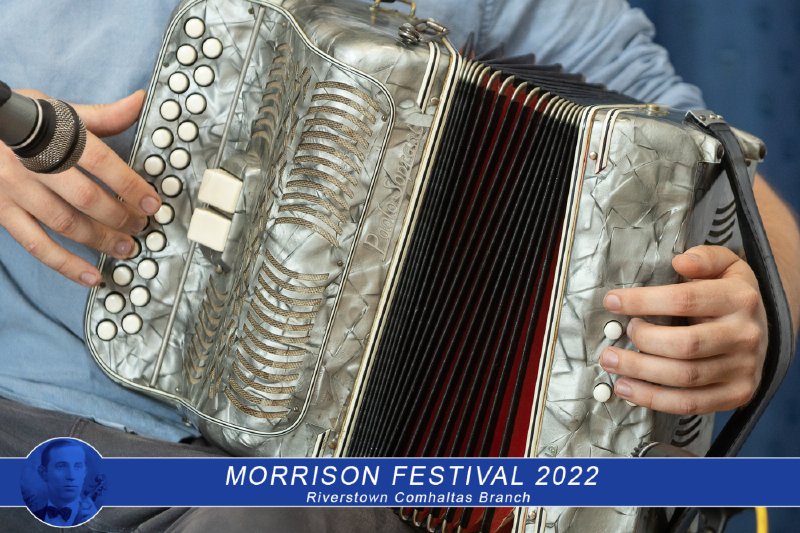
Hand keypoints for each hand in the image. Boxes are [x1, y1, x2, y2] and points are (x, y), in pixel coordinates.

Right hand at [0, 89, 160, 286]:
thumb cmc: (22, 121)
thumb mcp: (58, 111)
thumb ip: (102, 116)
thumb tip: (139, 102)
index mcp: (52, 136)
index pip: (99, 161)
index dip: (130, 185)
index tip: (153, 203)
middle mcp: (33, 164)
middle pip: (85, 197)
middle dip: (120, 216)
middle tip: (142, 226)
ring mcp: (16, 191)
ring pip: (64, 223)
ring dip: (100, 240)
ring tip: (126, 248)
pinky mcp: (2, 212)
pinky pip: (36, 244)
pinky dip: (65, 264)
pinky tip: (91, 276)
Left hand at [599, 245, 767, 414]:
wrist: (762, 329)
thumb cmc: (729, 294)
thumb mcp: (725, 265)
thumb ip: (705, 258)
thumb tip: (681, 262)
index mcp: (739, 299)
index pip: (684, 300)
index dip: (643, 301)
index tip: (612, 301)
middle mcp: (744, 335)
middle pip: (685, 344)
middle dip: (641, 341)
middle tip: (614, 338)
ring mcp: (743, 368)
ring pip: (685, 377)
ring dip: (640, 372)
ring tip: (611, 362)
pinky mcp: (737, 394)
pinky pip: (691, 403)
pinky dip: (653, 399)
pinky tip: (627, 389)